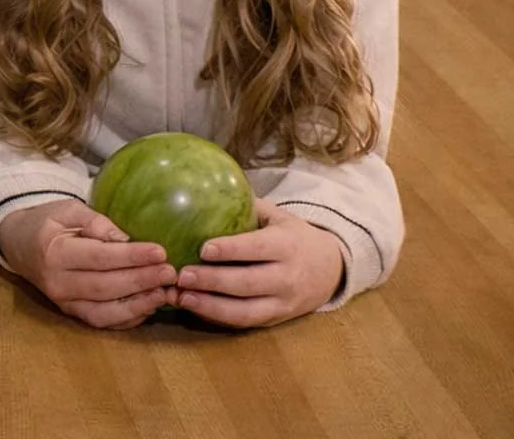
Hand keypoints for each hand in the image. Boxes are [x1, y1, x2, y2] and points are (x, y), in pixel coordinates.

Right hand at [0, 199, 175, 328]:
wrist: (18, 245)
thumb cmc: (47, 223)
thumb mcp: (67, 210)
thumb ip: (96, 222)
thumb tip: (126, 239)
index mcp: (54, 252)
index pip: (99, 257)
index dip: (131, 256)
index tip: (160, 251)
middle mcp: (57, 283)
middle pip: (105, 287)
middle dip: (141, 281)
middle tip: (170, 272)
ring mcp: (63, 302)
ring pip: (105, 312)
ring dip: (138, 305)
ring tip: (165, 292)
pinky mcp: (71, 313)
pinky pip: (102, 322)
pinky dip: (128, 318)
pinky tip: (149, 305)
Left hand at [175, 199, 344, 327]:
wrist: (331, 269)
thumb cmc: (293, 236)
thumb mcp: (278, 216)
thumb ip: (247, 206)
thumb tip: (204, 191)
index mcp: (287, 245)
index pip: (258, 248)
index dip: (231, 249)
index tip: (203, 248)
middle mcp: (287, 276)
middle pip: (248, 283)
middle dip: (213, 280)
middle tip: (182, 275)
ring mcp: (283, 302)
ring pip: (246, 310)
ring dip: (211, 306)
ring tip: (182, 297)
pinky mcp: (276, 319)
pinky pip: (246, 322)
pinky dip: (219, 317)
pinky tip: (195, 307)